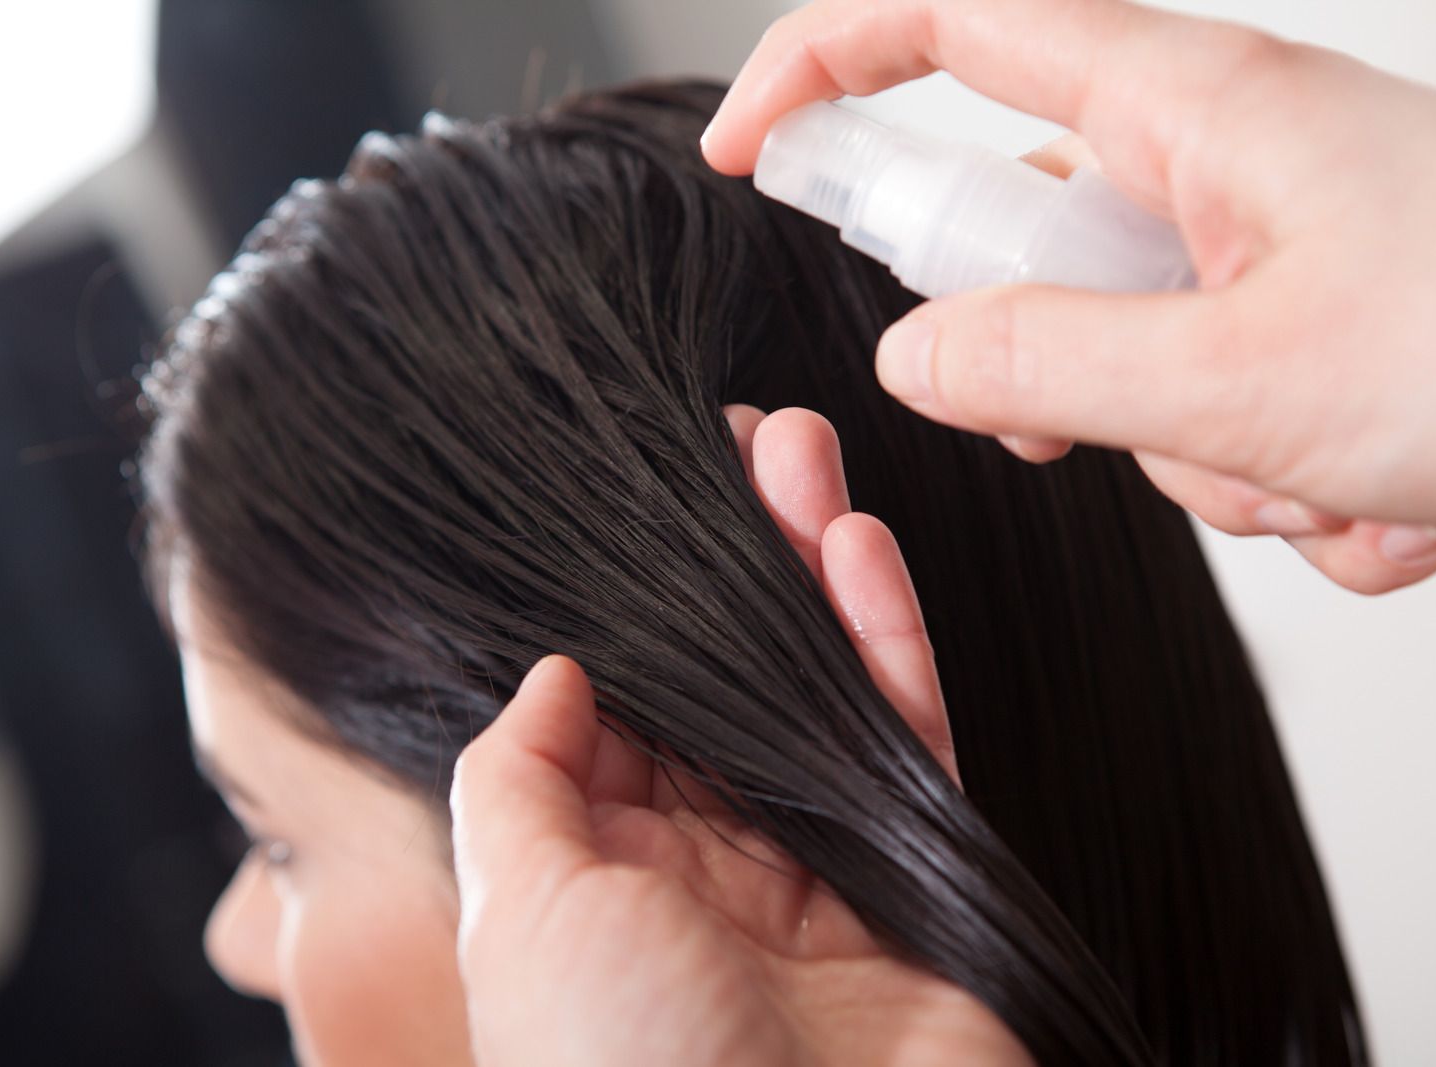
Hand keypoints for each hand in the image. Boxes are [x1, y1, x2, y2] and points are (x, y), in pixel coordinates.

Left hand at [449, 407, 1028, 1065]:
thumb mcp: (517, 911)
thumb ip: (519, 780)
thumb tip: (551, 676)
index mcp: (597, 876)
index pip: (616, 709)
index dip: (629, 605)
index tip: (641, 499)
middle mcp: (706, 868)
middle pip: (722, 683)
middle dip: (726, 562)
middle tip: (736, 441)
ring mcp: (818, 869)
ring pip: (816, 689)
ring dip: (807, 568)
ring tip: (797, 450)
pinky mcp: (917, 875)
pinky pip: (907, 737)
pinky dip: (886, 639)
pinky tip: (857, 542)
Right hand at [701, 0, 1435, 593]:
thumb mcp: (1236, 376)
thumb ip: (1039, 366)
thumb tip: (917, 357)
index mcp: (1181, 107)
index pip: (946, 31)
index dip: (823, 70)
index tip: (748, 153)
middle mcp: (1215, 160)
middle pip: (1035, 251)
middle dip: (1080, 386)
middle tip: (1159, 424)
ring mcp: (1268, 241)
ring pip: (1140, 368)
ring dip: (1216, 462)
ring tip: (1340, 472)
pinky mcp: (1317, 316)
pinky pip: (1236, 416)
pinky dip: (1295, 482)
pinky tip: (1397, 494)